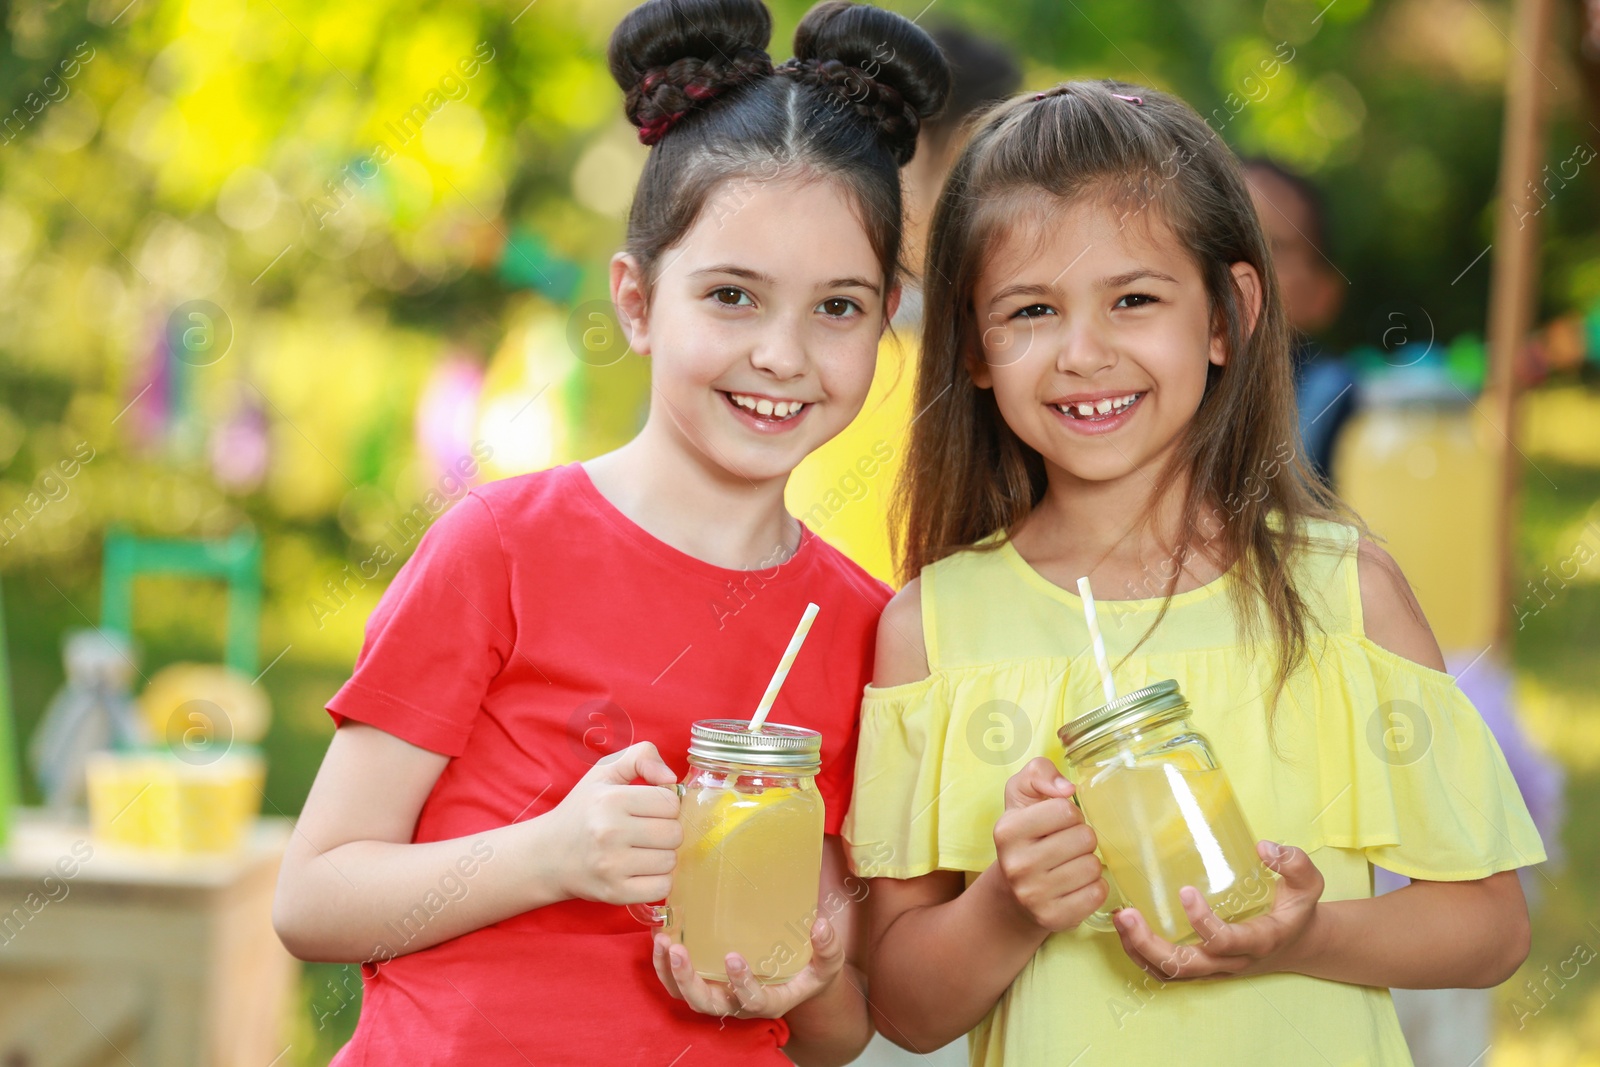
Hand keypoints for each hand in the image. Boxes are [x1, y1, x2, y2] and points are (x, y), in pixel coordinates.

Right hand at [542, 742, 681, 904]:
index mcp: (611, 800)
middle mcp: (610, 832)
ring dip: (662, 856)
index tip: (648, 809)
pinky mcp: (615, 893)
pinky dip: (658, 881)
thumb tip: (672, 778)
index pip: (670, 802)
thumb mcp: (604, 772)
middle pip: (674, 833)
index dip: (664, 805)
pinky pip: (662, 888)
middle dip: (666, 831)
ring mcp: (612, 866)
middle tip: (645, 832)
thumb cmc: (582, 812)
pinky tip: (641, 872)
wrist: (546, 856)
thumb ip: (641, 756)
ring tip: (641, 851)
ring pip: (670, 861)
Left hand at [651, 916, 846, 1019]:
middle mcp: (738, 1004)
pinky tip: (660, 937)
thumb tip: (821, 926)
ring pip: (687, 995)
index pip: (752, 1002)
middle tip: (678, 951)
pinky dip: (664, 964)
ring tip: (663, 942)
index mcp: (769, 1002)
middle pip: (707, 1004)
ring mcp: (719, 994)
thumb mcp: (827, 965)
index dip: (741, 984)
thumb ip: (827, 950)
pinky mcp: (707, 981)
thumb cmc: (810, 973)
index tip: (732, 957)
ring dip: (670, 972)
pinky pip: (678, 981)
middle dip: (689, 981)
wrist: (797, 981)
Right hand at [992, 757, 1107, 931]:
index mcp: (1008, 830)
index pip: (1065, 810)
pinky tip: (1077, 884)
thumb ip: (1039, 772)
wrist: (1012, 892)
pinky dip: (1094, 887)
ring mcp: (1033, 895)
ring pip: (1093, 867)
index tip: (1059, 823)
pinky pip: (1097, 894)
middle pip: (1084, 838)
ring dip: (1089, 862)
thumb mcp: (1022, 795)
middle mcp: (1016, 865)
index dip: (1070, 813)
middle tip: (1068, 846)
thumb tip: (1067, 789)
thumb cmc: (1025, 835)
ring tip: (1072, 864)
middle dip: (1082, 838)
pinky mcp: (1053, 918)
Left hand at [1113, 840, 1324, 980]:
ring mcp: (1214, 968)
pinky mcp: (1201, 967)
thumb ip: (1294, 863)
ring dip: (1139, 951)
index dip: (1203, 923)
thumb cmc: (1296, 910)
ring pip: (1171, 974)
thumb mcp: (1308, 885)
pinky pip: (1167, 970)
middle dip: (1151, 945)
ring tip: (1120, 918)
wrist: (1297, 944)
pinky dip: (1141, 954)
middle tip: (1127, 914)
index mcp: (1258, 941)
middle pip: (1186, 967)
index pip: (1225, 942)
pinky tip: (1126, 926)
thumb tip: (1263, 848)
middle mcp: (1232, 961)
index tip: (1185, 892)